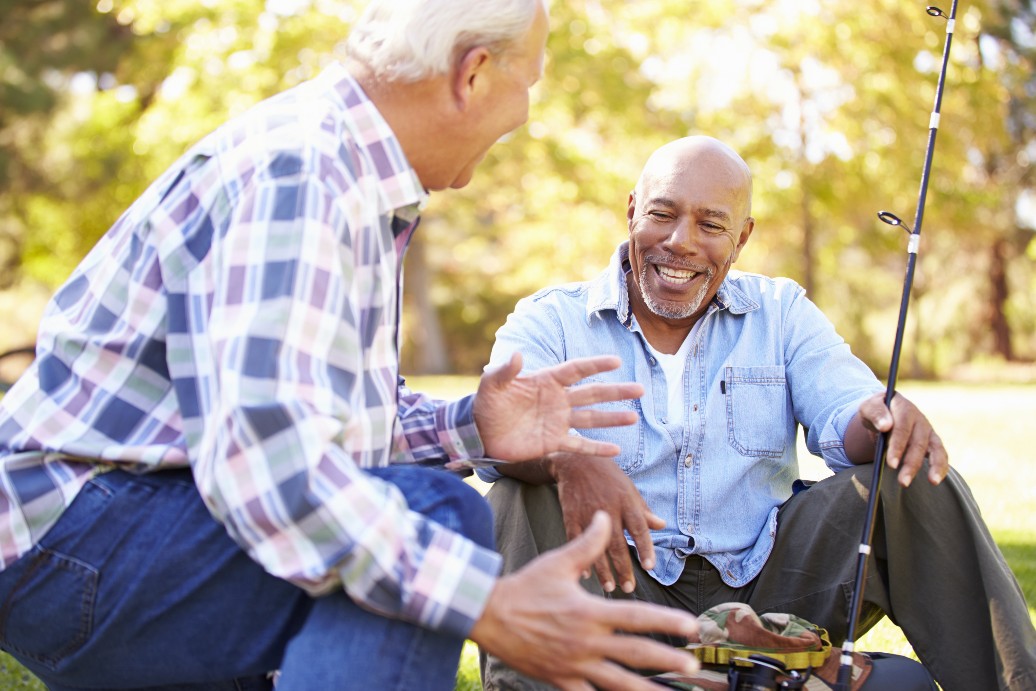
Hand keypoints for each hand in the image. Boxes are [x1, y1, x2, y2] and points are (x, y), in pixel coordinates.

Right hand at [470, 512, 699, 690]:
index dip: (668, 621)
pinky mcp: (560, 680)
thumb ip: (588, 543)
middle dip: (668, 659)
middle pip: (636, 653)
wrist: (487, 614)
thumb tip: (605, 517)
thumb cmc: (525, 586)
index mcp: (590, 612)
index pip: (638, 617)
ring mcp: (574, 664)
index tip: (692, 626)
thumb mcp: (558, 562)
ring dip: (647, 690)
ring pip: (618, 683)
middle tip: (693, 664)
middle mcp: (586, 641)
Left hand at [474, 353, 644, 460]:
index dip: (595, 365)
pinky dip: (597, 448)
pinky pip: (579, 445)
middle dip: (616, 391)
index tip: (616, 362)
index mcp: (547, 381)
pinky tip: (616, 450)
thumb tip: (517, 356)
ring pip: (591, 418)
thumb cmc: (486, 403)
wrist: (479, 432)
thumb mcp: (491, 385)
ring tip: (633, 416)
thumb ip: (505, 371)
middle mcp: (558, 400)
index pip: (576, 370)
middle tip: (639, 389)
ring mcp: (558, 421)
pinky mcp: (553, 442)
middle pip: (592, 393)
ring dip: (612, 418)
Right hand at [551, 453, 663, 593]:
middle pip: (618, 544)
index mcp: (626, 501)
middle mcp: (609, 509)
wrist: (577, 461)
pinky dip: (581, 557)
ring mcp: (588, 513)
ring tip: (610, 587)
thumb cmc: (608, 476)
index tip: (649, 567)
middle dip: (624, 568)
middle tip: (629, 587)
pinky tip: (586, 575)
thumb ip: (644, 510)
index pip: (639, 528)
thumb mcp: (629, 489)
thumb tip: (662, 525)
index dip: (645, 548)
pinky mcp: (571, 516)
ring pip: (597, 546)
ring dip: (604, 570)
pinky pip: (576, 541)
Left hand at [855, 392, 947, 486]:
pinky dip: (942, 467)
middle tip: (903, 482)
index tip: (891, 464)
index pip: (902, 428)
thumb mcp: (868, 407)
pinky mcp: (932, 442)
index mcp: (904, 408)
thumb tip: (885, 426)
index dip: (898, 446)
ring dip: (934, 467)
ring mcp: (928, 431)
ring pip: (935, 449)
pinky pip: (941, 455)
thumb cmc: (875, 411)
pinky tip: (936, 480)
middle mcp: (919, 419)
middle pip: (918, 443)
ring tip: (932, 482)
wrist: (884, 411)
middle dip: (911, 464)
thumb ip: (875, 413)